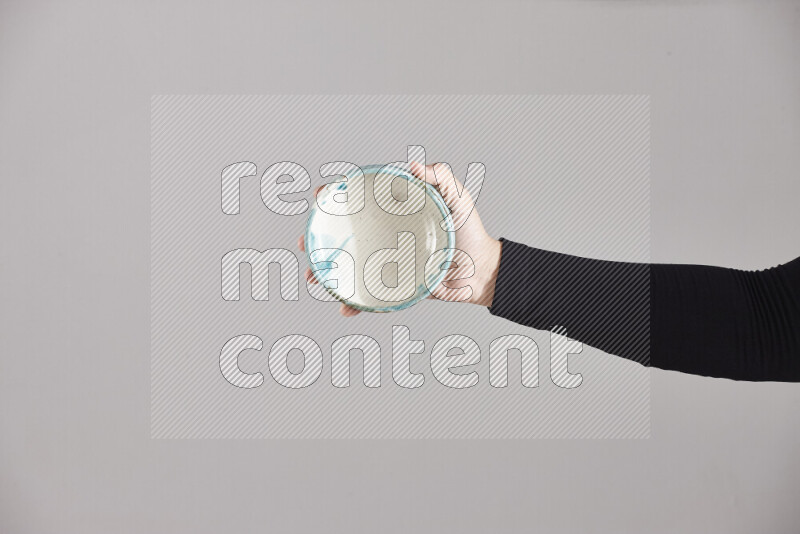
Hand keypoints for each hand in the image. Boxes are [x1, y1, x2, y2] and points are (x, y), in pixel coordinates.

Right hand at [298, 163, 501, 316]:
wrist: (483, 271)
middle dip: (319, 238)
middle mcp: (386, 236)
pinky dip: (355, 303)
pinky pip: (369, 296)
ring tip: (318, 279)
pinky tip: (346, 307)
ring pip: (349, 267)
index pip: (359, 201)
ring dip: (328, 274)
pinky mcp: (395, 287)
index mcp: (394, 212)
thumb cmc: (469, 230)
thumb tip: (415, 165)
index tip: (319, 196)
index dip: (335, 197)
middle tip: (307, 243)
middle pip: (344, 235)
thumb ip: (441, 177)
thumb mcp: (457, 197)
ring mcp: (387, 262)